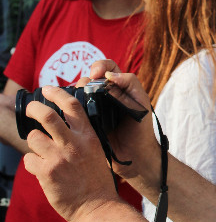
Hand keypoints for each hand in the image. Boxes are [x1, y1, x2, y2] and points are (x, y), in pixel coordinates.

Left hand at [23, 86, 119, 221]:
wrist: (97, 208)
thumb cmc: (97, 181)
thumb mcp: (97, 152)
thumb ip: (82, 137)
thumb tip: (65, 123)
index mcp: (88, 137)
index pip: (72, 105)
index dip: (57, 93)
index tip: (47, 89)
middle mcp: (73, 144)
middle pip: (47, 115)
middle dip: (33, 109)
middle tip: (29, 109)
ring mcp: (59, 158)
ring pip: (33, 138)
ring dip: (34, 143)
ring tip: (41, 153)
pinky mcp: (47, 173)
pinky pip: (29, 160)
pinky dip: (32, 163)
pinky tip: (43, 171)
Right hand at [79, 59, 158, 184]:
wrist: (134, 155)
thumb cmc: (141, 128)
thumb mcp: (142, 103)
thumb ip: (130, 83)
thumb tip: (109, 75)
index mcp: (118, 87)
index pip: (106, 67)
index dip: (99, 65)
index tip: (96, 74)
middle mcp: (103, 96)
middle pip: (87, 79)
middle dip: (84, 82)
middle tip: (86, 91)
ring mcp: (92, 109)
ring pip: (76, 94)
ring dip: (74, 95)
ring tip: (78, 104)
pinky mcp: (84, 122)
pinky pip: (71, 111)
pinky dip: (67, 109)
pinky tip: (68, 113)